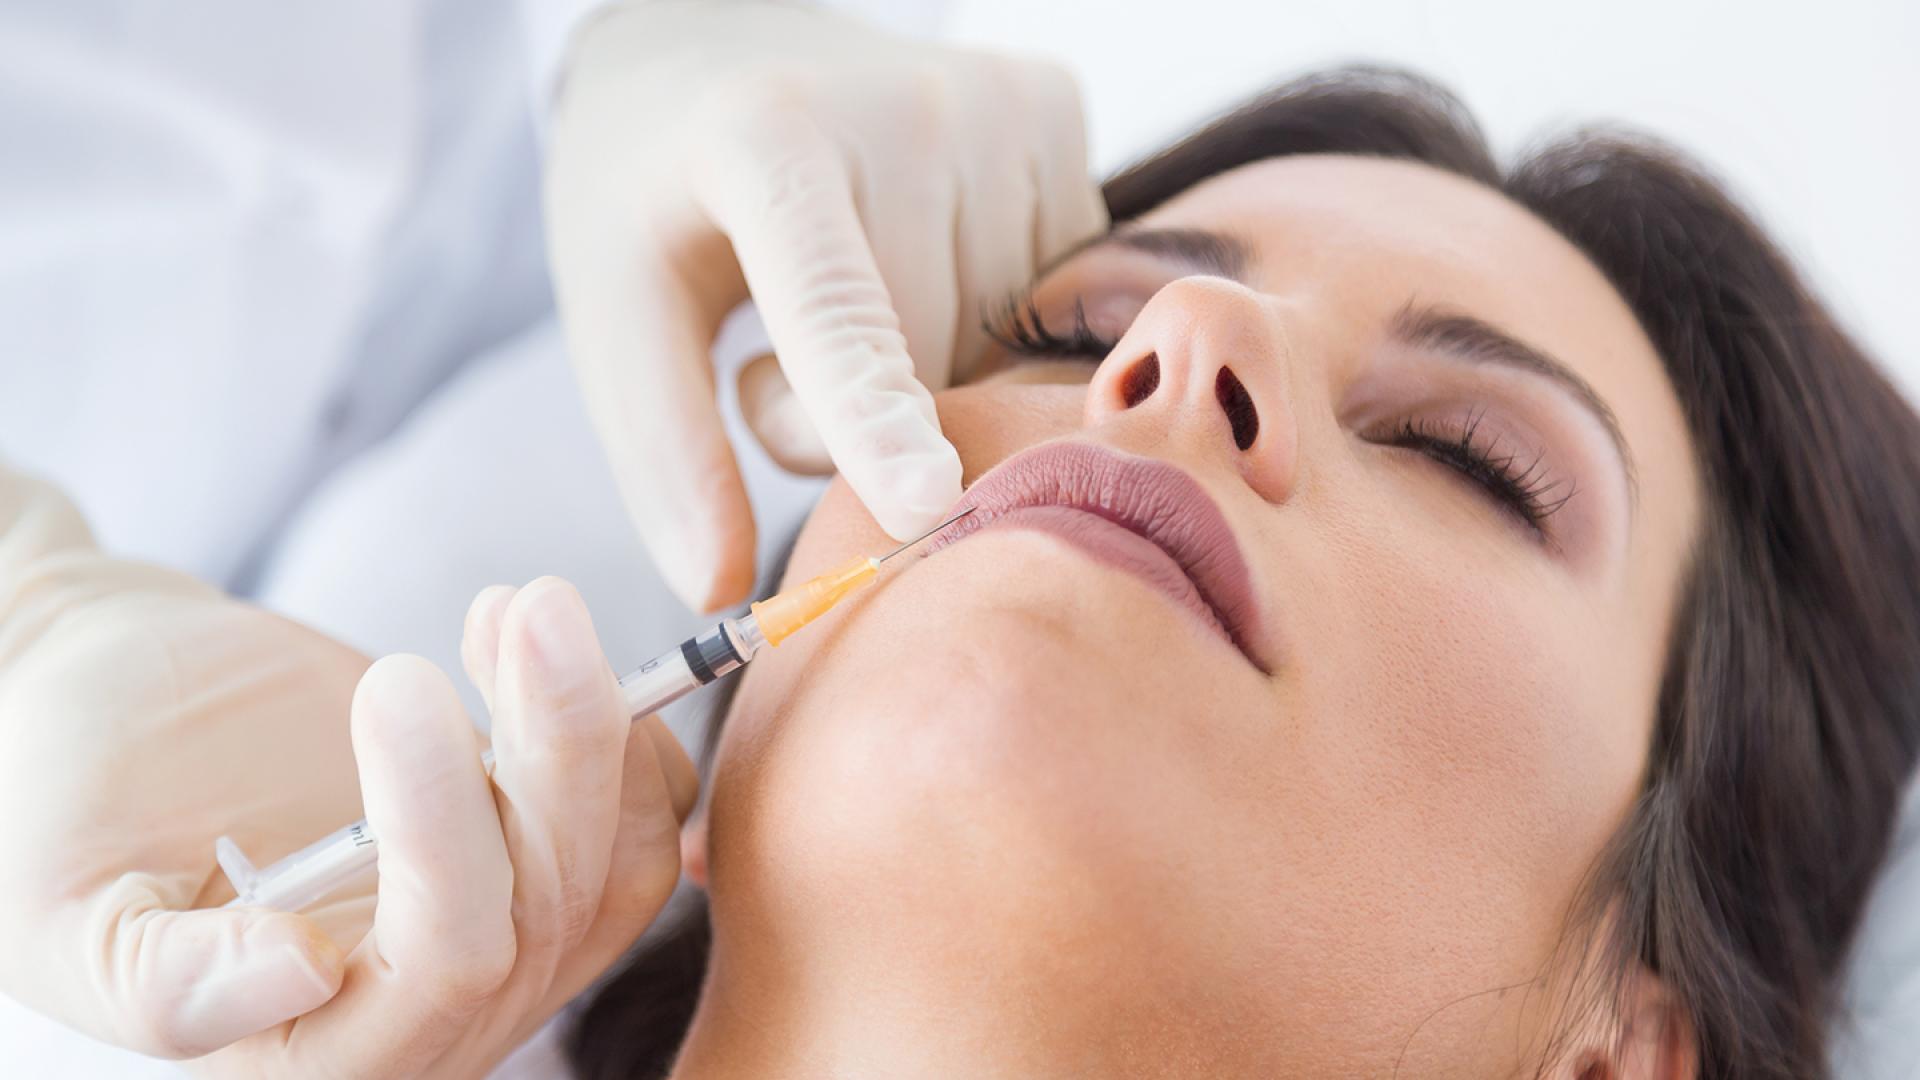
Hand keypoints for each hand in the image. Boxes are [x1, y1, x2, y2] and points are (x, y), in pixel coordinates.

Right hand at [0, 471, 694, 1073]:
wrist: (118, 710)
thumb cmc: (66, 805)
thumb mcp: (62, 912)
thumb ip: (165, 979)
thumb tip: (301, 972)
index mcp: (318, 1055)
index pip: (440, 967)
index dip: (443, 828)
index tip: (393, 678)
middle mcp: (430, 1019)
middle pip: (551, 904)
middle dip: (551, 743)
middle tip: (524, 603)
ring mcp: (501, 938)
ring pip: (617, 856)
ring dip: (592, 720)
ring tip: (524, 604)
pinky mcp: (541, 859)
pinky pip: (649, 818)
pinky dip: (620, 722)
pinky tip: (518, 636)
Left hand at [546, 0, 1106, 610]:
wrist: (709, 46)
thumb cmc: (652, 196)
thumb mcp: (616, 312)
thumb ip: (665, 449)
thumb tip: (720, 588)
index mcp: (762, 136)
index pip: (833, 306)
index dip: (873, 416)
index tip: (926, 504)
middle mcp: (905, 103)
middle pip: (924, 362)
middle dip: (858, 412)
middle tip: (775, 354)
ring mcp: (996, 99)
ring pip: (998, 342)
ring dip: (928, 365)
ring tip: (851, 288)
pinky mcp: (1053, 105)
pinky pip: (1049, 289)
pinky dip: (986, 311)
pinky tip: (921, 253)